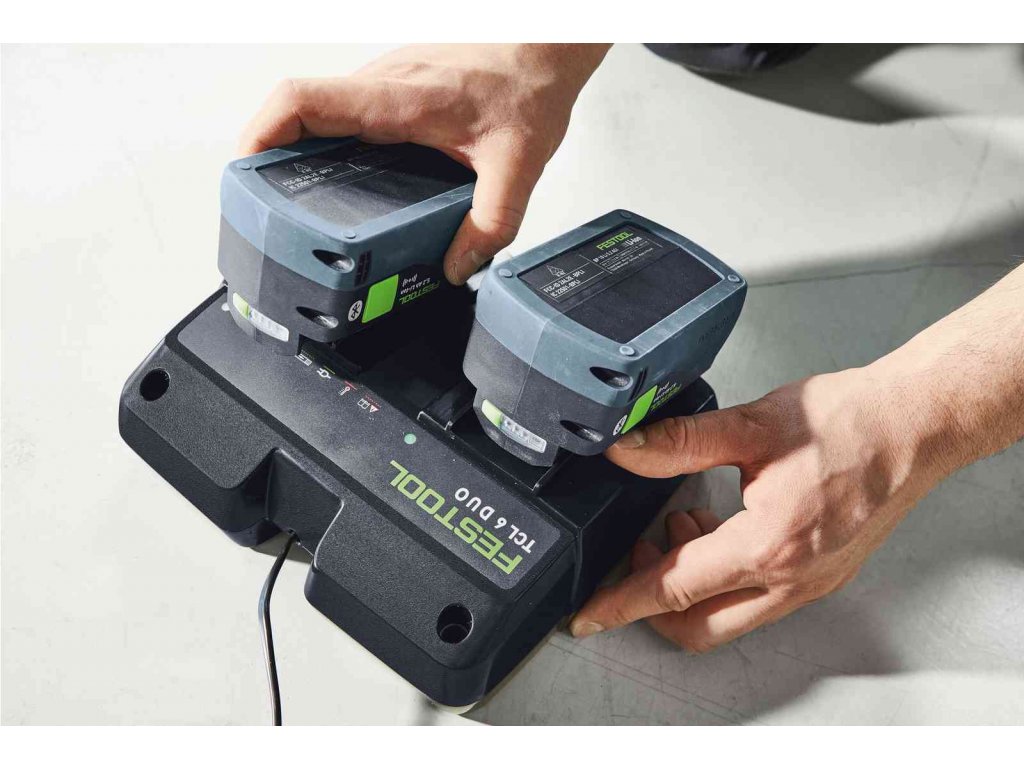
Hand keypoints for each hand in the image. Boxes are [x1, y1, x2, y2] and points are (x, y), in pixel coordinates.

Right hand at [238, 44, 608, 283]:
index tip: (247, 172)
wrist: (546, 45)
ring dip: (293, 148)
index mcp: (398, 99)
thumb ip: (490, 224)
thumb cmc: (530, 85)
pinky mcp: (393, 89)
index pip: (304, 101)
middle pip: (295, 111)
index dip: (262, 133)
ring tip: (291, 204)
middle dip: (266, 156)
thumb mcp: (517, 167)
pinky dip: (323, 142)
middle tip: (264, 207)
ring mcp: (383, 84)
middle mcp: (381, 85)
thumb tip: (457, 268)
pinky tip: (338, 180)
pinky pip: (341, 112)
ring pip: (316, 109)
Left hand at [570, 365, 957, 650]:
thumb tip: (626, 448)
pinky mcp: (824, 575)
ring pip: (730, 617)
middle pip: (699, 625)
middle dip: (654, 604)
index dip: (622, 603)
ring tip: (679, 527)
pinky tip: (719, 528)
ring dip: (693, 587)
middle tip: (637, 553)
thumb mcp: (752, 425)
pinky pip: (759, 600)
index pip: (674, 589)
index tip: (589, 616)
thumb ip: (680, 442)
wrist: (916, 424)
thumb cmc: (851, 422)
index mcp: (767, 545)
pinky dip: (726, 578)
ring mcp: (810, 583)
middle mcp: (790, 579)